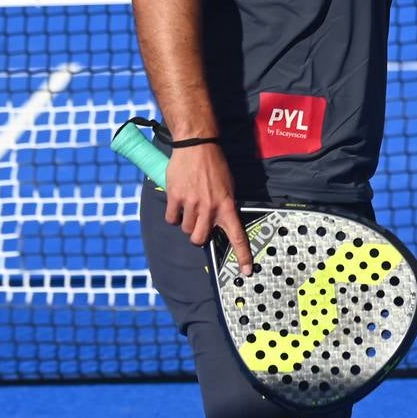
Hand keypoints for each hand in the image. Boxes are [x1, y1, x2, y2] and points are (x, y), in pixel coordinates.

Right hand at [164, 142, 253, 274]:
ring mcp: (192, 203)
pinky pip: (171, 219)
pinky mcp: (175, 198)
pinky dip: (173, 215)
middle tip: (199, 225)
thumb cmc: (215, 165)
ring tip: (189, 205)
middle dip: (198, 237)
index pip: (237, 235)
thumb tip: (221, 221)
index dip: (242, 255)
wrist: (197, 146)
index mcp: (227, 205)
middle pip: (199, 239)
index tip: (245, 271)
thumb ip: (225, 205)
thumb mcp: (228, 186)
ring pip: (185, 229)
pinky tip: (178, 202)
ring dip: (186, 222)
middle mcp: (210, 207)